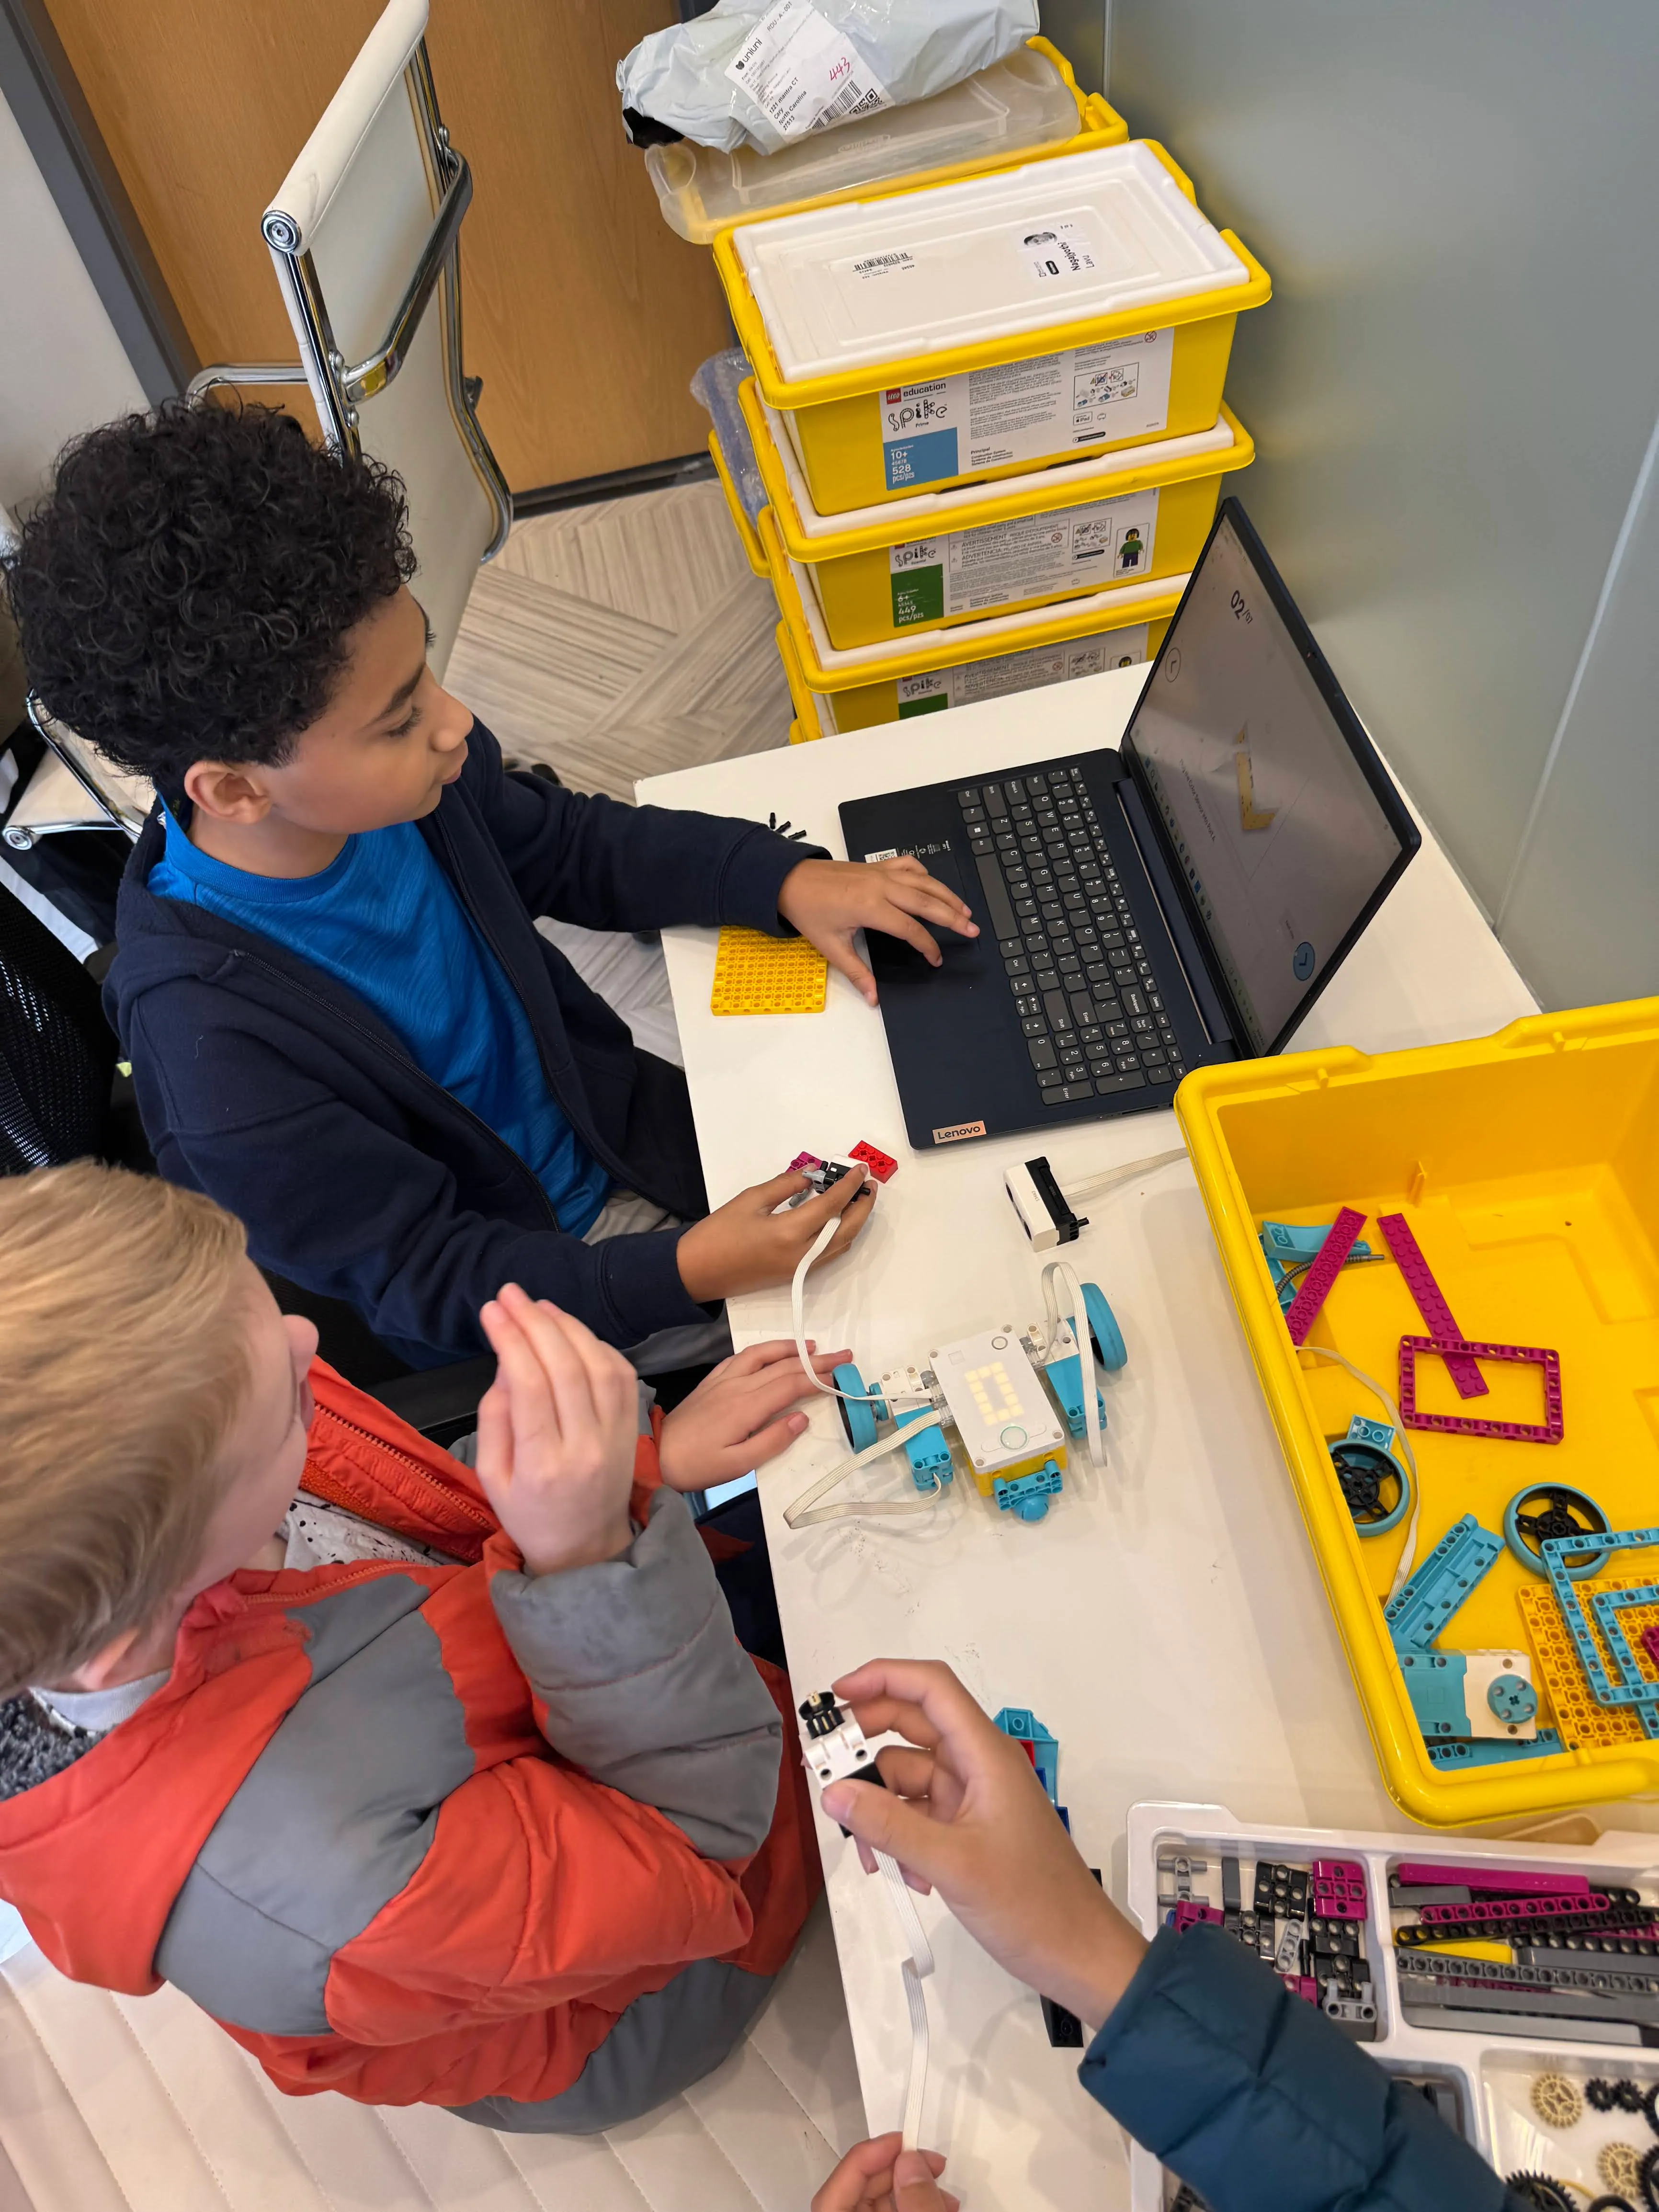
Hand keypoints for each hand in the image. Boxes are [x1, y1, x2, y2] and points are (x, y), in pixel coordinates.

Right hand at [475, 1284, 639, 1574]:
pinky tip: (572, 1331)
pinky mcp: (633, 1428)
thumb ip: (495, 1419)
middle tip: (510, 1294)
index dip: (511, 1339)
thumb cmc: (530, 1514)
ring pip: (599, 1365)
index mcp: (544, 1465)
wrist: (588, 1551)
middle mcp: (586, 1447)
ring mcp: (616, 1436)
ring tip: (539, 1305)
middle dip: (536, 1322)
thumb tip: (507, 1364)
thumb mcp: (492, 1478)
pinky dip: (597, 1345)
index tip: (490, 1310)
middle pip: (567, 1368)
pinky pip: (620, 1375)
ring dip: (569, 1326)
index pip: (530, 1386)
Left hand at [657, 1338, 850, 1491]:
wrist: (654, 1455)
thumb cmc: (697, 1466)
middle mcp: (736, 1386)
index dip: (819, 1378)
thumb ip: (772, 1442)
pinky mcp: (710, 1382)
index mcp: (746, 1407)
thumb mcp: (737, 1465)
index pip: (790, 1384)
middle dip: (815, 1360)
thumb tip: (802, 1418)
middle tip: (843, 1355)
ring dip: (788, 1348)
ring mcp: (722, 1381)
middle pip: (782, 1366)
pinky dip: (760, 1350)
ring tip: (811, 1345)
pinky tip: (769, 1352)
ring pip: (760, 1354)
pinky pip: (739, 1357)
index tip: (842, 1375)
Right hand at [677, 1168, 873, 1302]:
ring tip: (859, 1198)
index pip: (832, 1205)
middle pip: (847, 1229)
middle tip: (868, 1183)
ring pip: (842, 1244)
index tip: (860, 1169)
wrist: (698, 1273)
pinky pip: (830, 1254)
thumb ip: (785, 1186)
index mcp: (789, 1232)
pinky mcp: (796, 1275)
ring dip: (856, 1221)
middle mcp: (803, 1254)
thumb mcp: (750, 1200)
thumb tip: (811, 1175)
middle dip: (863, 1205)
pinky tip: (839, 1219)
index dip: (850, 1185)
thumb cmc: (718, 1232)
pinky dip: (842, 1236)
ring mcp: (802, 1268)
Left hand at [777, 856, 978, 1006]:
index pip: (911, 929)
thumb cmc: (808, 911)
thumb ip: (857, 972)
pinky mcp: (876, 865)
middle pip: (927, 902)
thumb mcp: (831, 947)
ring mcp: (880, 873)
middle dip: (952, 917)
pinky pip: (908, 865)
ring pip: (923, 881)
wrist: (789, 880)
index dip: (927, 946)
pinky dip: (924, 874)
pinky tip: (932, 885)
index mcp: (871, 907)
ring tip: (964, 909)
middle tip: (972, 929)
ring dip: (946, 894)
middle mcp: (881, 886)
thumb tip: (873, 998)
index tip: (936, 960)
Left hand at [812, 2136, 955, 2211]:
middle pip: (860, 2192)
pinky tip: (937, 2205)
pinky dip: (912, 2206)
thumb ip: (916, 2203)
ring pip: (878, 2205)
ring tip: (943, 2193)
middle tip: (931, 2162)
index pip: (837, 2187)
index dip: (868, 2157)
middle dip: (899, 2172)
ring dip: (912, 2190)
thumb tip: (910, 2163)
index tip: (901, 2140)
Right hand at [820, 1659, 1147, 2031]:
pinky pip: (919, 1814)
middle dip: (866, 1746)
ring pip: (907, 1777)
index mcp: (985, 1754)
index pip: (931, 1688)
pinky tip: (906, 1878)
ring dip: (881, 1809)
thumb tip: (833, 1793)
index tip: (836, 1696)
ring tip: (874, 1858)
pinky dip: (901, 1837)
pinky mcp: (968, 1829)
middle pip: (911, 1727)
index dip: (882, 1677)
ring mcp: (973, 1798)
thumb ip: (889, 1827)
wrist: (1077, 1955)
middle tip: (826, 1773)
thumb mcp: (952, 1864)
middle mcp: (978, 1765)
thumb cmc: (1030, 1903)